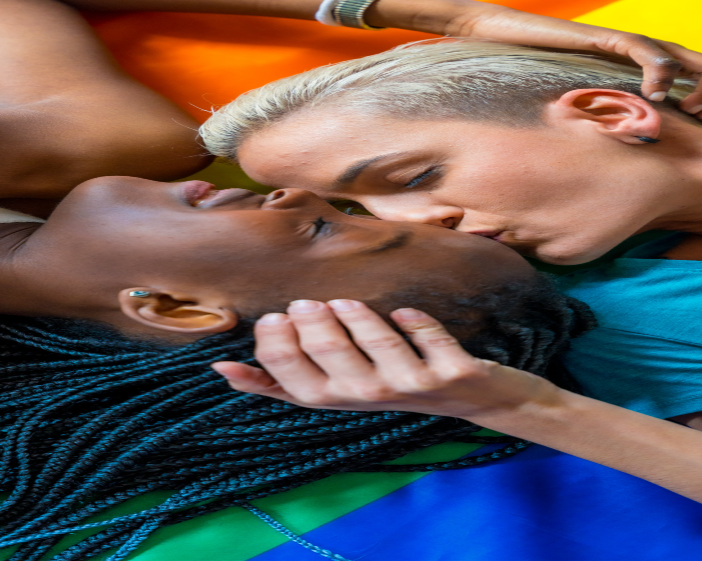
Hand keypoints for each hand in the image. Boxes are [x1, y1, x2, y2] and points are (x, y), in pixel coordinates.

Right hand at [211, 299, 562, 419]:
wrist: (481, 399)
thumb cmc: (398, 382)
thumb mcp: (340, 384)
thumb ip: (285, 377)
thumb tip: (221, 368)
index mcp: (339, 397)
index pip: (292, 384)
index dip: (277, 351)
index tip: (273, 318)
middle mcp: (372, 397)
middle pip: (330, 363)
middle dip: (313, 328)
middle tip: (306, 303)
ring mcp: (413, 386)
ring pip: (378, 349)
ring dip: (358, 320)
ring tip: (345, 301)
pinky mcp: (454, 373)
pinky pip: (432, 341)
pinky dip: (417, 323)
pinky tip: (404, 312)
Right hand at [446, 5, 701, 121]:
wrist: (507, 47)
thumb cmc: (546, 90)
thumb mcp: (591, 120)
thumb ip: (614, 134)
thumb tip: (633, 176)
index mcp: (653, 78)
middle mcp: (650, 59)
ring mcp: (632, 48)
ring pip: (690, 60)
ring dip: (701, 86)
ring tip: (692, 111)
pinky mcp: (611, 40)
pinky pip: (647, 52)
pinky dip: (661, 73)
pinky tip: (658, 95)